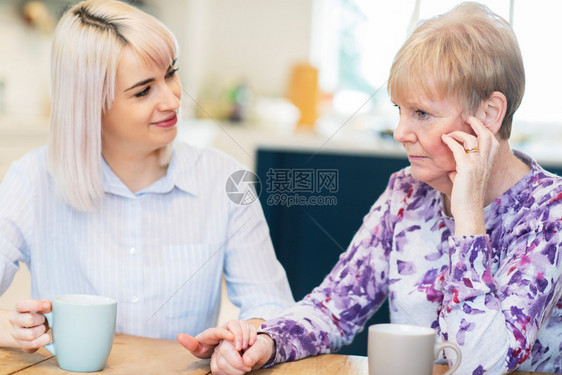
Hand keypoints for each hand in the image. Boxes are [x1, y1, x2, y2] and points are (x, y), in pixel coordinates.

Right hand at [9, 299, 50, 352]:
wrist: (29, 328)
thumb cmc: (37, 315)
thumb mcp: (41, 307)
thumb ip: (46, 304)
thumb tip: (48, 306)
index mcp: (19, 309)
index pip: (22, 305)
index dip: (36, 305)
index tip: (47, 306)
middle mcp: (14, 321)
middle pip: (29, 320)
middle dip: (41, 319)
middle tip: (44, 319)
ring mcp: (16, 334)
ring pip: (31, 334)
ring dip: (41, 331)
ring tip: (43, 328)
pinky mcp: (21, 344)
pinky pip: (32, 345)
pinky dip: (42, 341)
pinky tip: (44, 337)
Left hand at [177, 319, 255, 358]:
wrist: (217, 346)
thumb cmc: (207, 347)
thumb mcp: (198, 349)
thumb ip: (191, 344)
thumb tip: (179, 336)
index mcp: (212, 331)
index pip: (217, 330)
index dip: (224, 333)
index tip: (231, 339)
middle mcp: (224, 326)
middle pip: (233, 323)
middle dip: (238, 335)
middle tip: (240, 348)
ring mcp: (234, 326)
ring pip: (242, 324)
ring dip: (245, 335)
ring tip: (245, 347)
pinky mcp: (243, 328)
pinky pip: (250, 327)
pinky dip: (252, 334)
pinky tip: (251, 343)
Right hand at [210, 333, 274, 374]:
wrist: (259, 352)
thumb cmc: (259, 347)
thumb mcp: (262, 347)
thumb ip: (255, 352)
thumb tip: (246, 361)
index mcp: (232, 336)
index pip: (226, 349)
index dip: (237, 361)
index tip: (248, 364)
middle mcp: (223, 343)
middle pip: (221, 359)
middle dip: (237, 366)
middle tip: (248, 367)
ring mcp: (219, 352)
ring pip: (219, 366)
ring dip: (234, 372)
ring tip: (244, 369)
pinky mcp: (218, 361)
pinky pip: (217, 370)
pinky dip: (229, 374)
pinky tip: (238, 372)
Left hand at [441, 116, 499, 234]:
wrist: (468, 212)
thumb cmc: (465, 198)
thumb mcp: (464, 180)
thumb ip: (461, 170)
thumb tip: (452, 167)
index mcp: (488, 164)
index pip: (493, 141)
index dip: (484, 130)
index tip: (474, 124)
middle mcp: (485, 163)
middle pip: (488, 135)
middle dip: (478, 124)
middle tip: (467, 118)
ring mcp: (477, 165)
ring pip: (473, 139)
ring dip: (459, 133)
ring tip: (449, 133)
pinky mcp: (466, 169)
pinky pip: (458, 150)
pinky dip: (450, 141)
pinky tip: (443, 139)